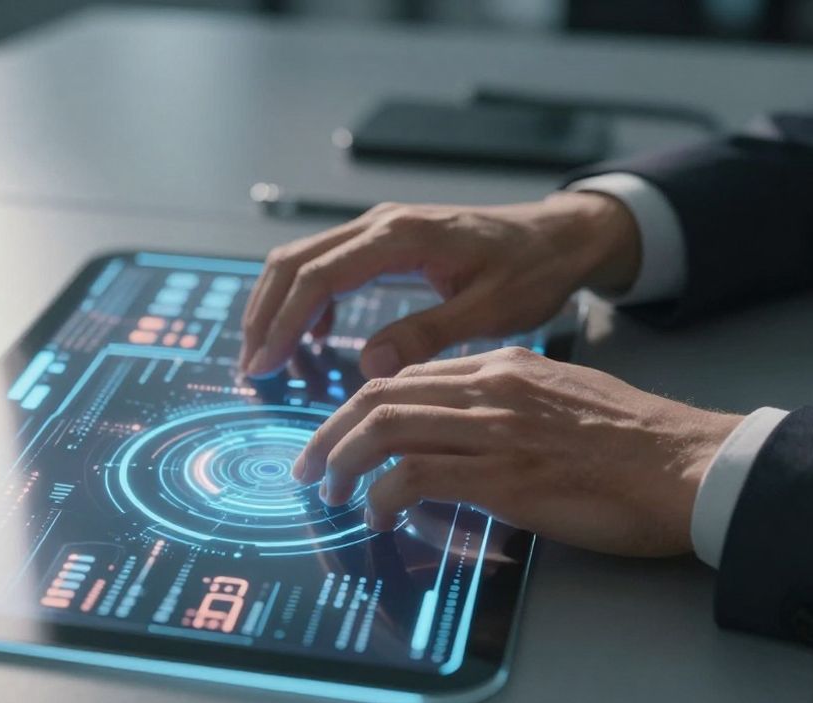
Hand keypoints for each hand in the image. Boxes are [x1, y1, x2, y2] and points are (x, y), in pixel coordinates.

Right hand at [239, 191, 640, 378]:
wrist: (560, 237)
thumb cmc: (533, 271)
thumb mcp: (490, 311)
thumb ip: (428, 335)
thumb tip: (371, 366)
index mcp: (403, 237)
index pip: (318, 276)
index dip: (284, 323)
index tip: (263, 365)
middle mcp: (383, 223)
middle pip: (295, 262)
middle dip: (265, 314)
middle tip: (252, 368)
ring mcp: (383, 228)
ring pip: (305, 260)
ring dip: (280, 306)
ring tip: (271, 358)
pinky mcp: (389, 241)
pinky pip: (329, 265)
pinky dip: (309, 300)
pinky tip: (317, 338)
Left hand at [291, 348, 742, 556]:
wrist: (687, 464)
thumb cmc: (638, 444)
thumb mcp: (568, 400)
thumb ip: (514, 406)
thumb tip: (472, 437)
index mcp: (506, 367)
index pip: (409, 376)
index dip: (361, 406)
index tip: (340, 435)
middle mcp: (491, 388)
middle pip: (380, 396)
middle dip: (330, 432)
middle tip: (310, 466)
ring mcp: (494, 429)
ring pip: (385, 428)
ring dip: (342, 462)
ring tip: (330, 493)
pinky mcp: (502, 475)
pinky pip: (415, 476)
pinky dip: (381, 495)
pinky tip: (376, 515)